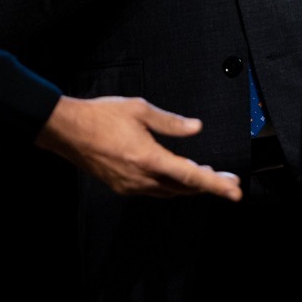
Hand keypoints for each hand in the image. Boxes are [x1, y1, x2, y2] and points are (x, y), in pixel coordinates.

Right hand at [38, 96, 242, 200]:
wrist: (68, 130)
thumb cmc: (100, 117)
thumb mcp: (140, 110)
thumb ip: (171, 122)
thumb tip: (196, 128)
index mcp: (149, 158)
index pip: (191, 176)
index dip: (216, 184)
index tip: (234, 190)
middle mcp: (141, 177)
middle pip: (184, 188)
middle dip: (208, 184)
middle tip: (227, 180)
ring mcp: (130, 185)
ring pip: (169, 191)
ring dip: (189, 185)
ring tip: (206, 174)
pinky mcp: (122, 186)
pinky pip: (153, 190)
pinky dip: (169, 184)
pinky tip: (175, 174)